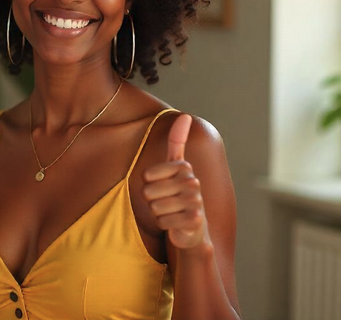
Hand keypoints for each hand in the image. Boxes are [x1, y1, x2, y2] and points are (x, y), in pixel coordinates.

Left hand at [141, 114, 209, 250]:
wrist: (193, 225)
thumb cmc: (178, 193)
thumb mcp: (176, 166)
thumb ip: (177, 141)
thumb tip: (185, 115)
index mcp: (184, 167)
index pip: (146, 176)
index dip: (149, 185)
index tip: (163, 186)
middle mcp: (192, 182)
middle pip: (148, 192)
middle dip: (152, 201)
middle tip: (167, 202)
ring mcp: (195, 201)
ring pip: (154, 208)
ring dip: (158, 213)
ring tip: (171, 211)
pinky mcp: (194, 220)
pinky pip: (162, 222)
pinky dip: (164, 224)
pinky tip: (175, 223)